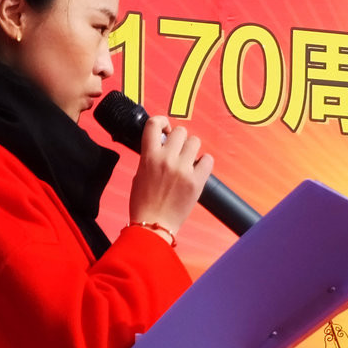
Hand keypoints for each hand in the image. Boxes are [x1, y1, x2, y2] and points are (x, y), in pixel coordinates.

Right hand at [128, 116, 211, 235]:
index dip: (162, 122)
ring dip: (192, 149)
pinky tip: (197, 169)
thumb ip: (150, 156)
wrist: (153, 225)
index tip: (164, 128)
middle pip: (180, 131)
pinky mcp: (197, 181)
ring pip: (195, 142)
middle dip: (179, 138)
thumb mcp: (139, 173)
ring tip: (187, 160)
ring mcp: (183, 170)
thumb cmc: (143, 202)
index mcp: (149, 156)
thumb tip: (161, 144)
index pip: (154, 124)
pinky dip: (204, 162)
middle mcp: (167, 159)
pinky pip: (208, 159)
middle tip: (177, 149)